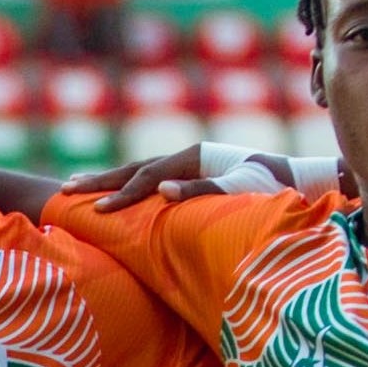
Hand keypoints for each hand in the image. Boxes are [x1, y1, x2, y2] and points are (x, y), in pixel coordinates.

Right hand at [58, 145, 315, 213]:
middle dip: (101, 181)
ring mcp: (189, 164)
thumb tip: (162, 191)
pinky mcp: (194, 176)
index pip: (148, 176)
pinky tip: (117, 195)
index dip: (121, 194)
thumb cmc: (277, 187)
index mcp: (195, 156)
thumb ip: (203, 191)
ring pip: (140, 171)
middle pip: (135, 167)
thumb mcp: (243, 189)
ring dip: (110, 181)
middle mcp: (188, 155)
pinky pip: (152, 180)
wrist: (302, 178)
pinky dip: (129, 186)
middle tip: (65, 190)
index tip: (96, 211)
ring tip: (78, 187)